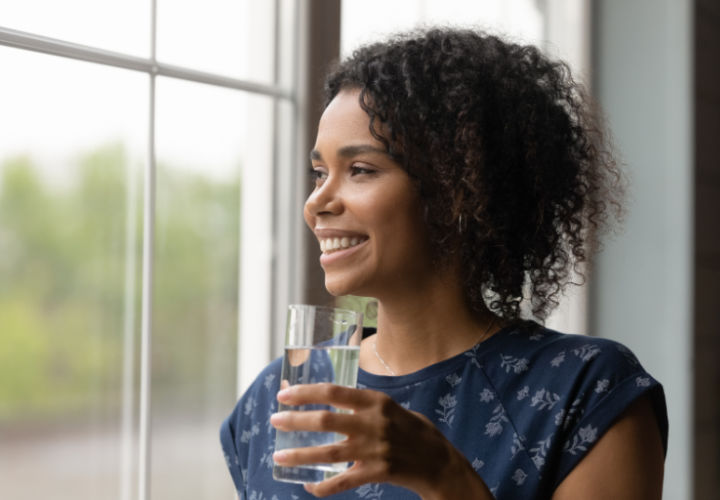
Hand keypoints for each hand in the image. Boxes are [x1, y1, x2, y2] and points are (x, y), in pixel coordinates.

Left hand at [270, 383, 492, 498]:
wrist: (439, 461)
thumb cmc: (413, 430)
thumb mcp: (392, 407)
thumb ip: (364, 405)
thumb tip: (330, 399)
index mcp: (376, 401)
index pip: (334, 392)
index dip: (306, 393)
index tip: (284, 394)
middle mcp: (373, 422)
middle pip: (326, 419)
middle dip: (296, 420)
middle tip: (275, 421)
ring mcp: (375, 448)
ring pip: (328, 451)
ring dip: (300, 454)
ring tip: (278, 456)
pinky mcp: (377, 472)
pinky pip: (343, 481)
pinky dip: (322, 486)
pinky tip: (307, 485)